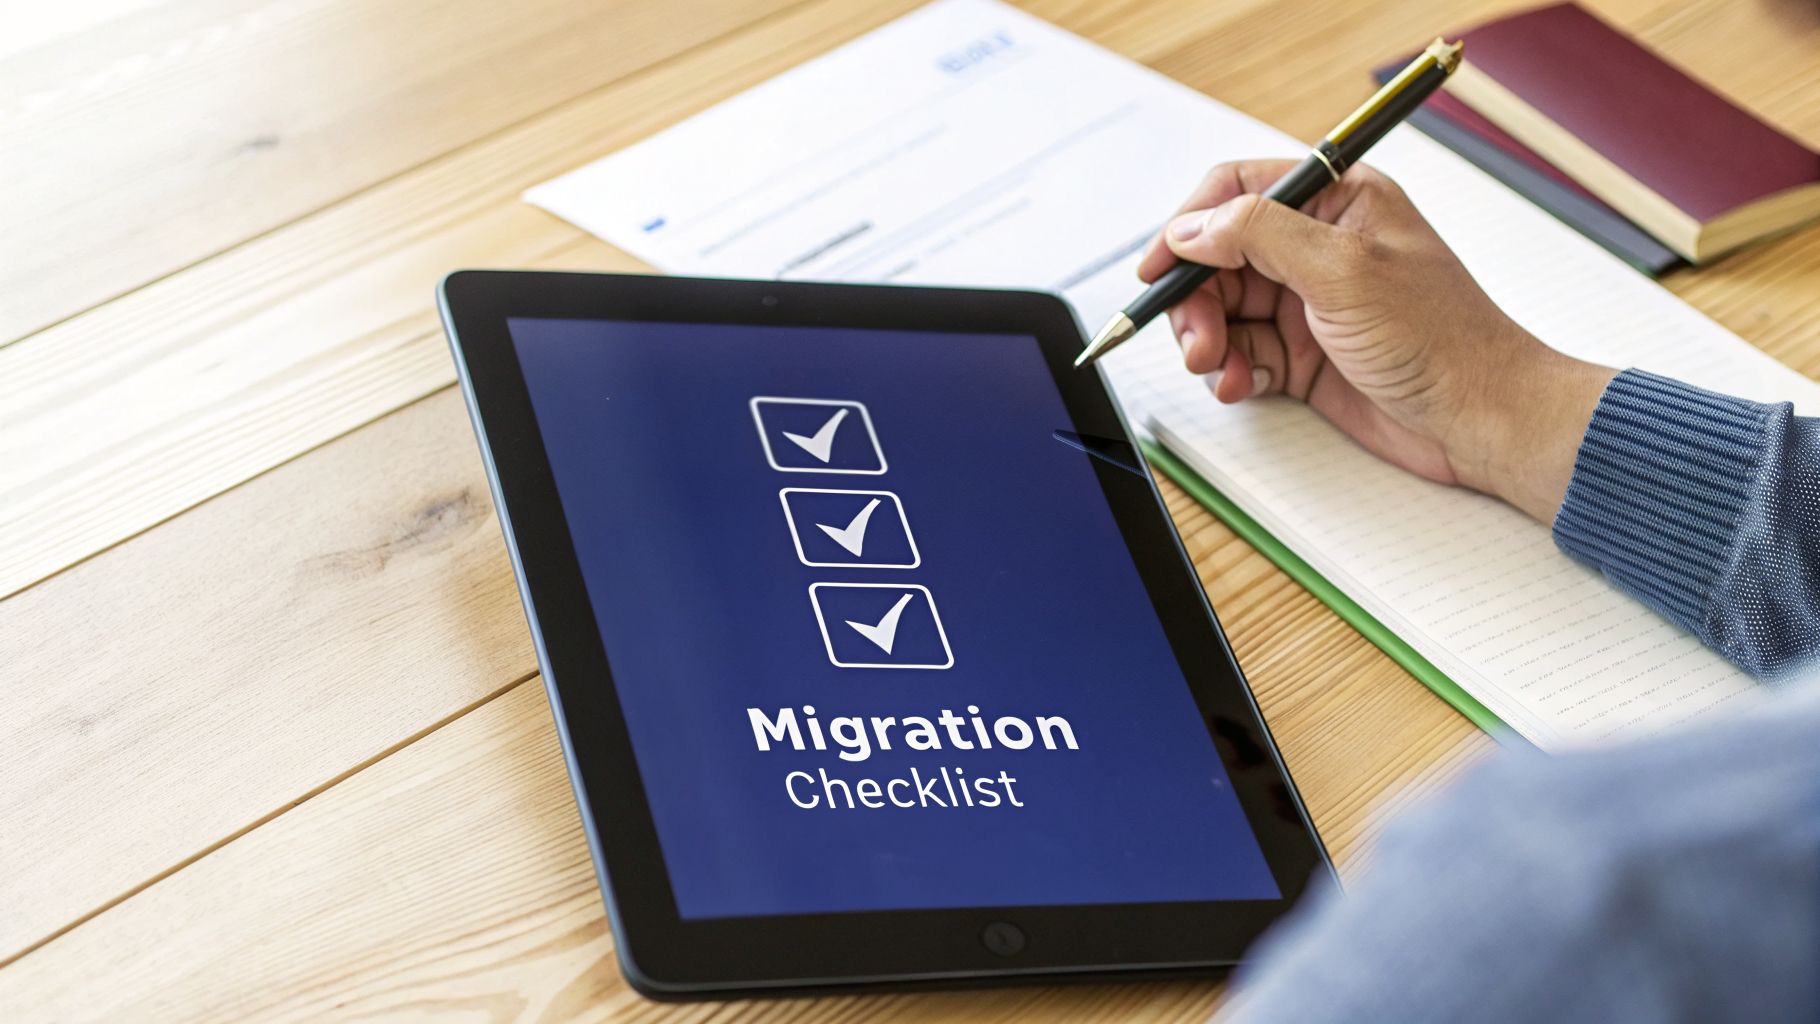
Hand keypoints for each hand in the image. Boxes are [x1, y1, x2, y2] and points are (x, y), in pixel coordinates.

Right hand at [1136, 159, 1616, 521]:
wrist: (1482, 421)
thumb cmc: (1442, 339)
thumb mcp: (1345, 271)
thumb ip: (1261, 236)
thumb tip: (1192, 227)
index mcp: (1338, 202)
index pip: (1238, 191)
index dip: (1189, 225)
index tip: (1157, 268)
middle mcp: (1318, 249)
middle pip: (1218, 257)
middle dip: (1196, 298)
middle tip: (1195, 338)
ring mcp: (1308, 304)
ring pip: (1223, 310)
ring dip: (1208, 340)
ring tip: (1217, 367)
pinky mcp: (1304, 356)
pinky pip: (1242, 355)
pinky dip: (1232, 372)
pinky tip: (1244, 387)